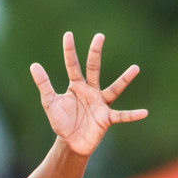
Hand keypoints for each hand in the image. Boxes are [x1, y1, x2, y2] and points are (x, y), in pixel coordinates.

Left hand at [30, 32, 145, 155]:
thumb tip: (34, 65)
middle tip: (99, 36)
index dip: (69, 51)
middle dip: (95, 53)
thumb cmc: (62, 121)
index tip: (68, 34)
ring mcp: (100, 103)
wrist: (71, 143)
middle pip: (93, 68)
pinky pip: (122, 116)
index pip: (72, 65)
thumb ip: (44, 84)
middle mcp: (90, 91)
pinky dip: (132, 115)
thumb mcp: (50, 102)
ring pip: (114, 89)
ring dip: (124, 80)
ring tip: (135, 68)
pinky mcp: (106, 118)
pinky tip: (144, 112)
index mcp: (76, 86)